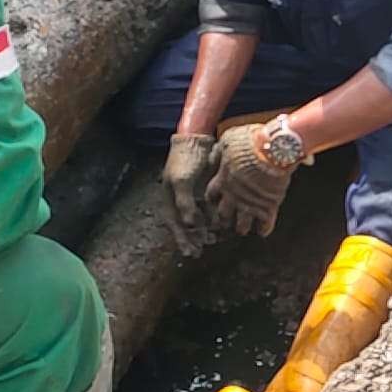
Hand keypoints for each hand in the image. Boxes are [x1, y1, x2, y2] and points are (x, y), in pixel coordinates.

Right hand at [162, 134, 215, 254]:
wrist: (197, 139)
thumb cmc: (184, 158)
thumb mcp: (181, 180)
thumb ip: (185, 203)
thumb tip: (190, 225)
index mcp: (169, 198)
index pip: (174, 224)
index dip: (181, 239)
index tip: (189, 252)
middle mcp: (181, 199)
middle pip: (186, 225)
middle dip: (193, 239)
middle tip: (200, 251)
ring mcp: (193, 195)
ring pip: (199, 218)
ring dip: (204, 230)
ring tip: (212, 240)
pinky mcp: (206, 190)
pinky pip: (209, 209)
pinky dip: (214, 218)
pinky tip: (221, 225)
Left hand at [206, 124, 294, 235]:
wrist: (274, 149)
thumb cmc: (250, 141)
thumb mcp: (228, 140)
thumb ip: (218, 152)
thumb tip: (212, 158)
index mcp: (222, 180)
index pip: (211, 196)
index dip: (213, 198)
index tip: (216, 199)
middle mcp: (233, 196)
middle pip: (223, 215)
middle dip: (224, 218)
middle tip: (226, 220)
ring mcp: (250, 204)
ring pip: (241, 225)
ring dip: (241, 227)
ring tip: (243, 229)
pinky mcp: (268, 207)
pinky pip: (264, 225)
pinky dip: (263, 229)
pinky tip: (262, 231)